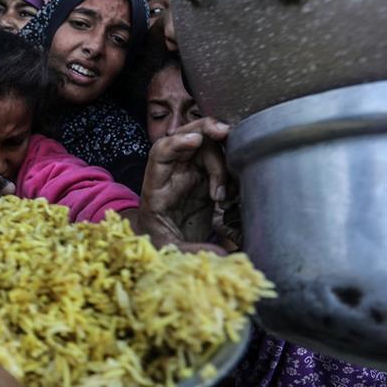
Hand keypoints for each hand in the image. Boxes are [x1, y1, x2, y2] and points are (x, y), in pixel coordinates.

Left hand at [140, 118, 231, 248]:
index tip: (195, 140)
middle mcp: (171, 174)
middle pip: (185, 138)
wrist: (165, 245)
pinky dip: (231, 171)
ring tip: (223, 195)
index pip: (159, 154)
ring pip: (207, 147)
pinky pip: (220, 162)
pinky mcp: (205, 179)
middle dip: (204, 129)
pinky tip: (229, 195)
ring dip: (222, 161)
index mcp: (155, 188)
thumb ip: (192, 252)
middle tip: (225, 132)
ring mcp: (189, 174)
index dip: (176, 142)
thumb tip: (222, 257)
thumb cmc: (160, 245)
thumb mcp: (170, 252)